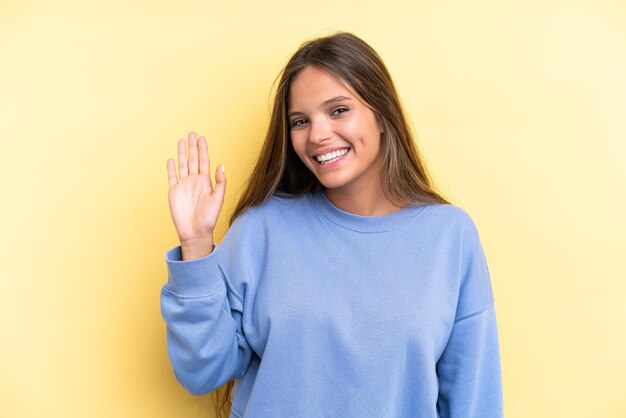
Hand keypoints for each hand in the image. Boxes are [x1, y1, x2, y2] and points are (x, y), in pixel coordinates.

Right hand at [166, 131, 225, 258]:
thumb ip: (220, 182)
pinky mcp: (174, 192)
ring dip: (182, 153)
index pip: (203, 161)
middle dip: (192, 147)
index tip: (202, 138)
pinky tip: (172, 159)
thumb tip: (221, 165)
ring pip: (182, 165)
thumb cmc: (209, 218)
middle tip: (192, 133)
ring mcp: (183, 186)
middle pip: (192, 160)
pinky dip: (171, 168)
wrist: (195, 232)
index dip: (203, 150)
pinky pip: (172, 177)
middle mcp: (194, 181)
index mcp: (205, 182)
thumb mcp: (218, 199)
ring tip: (181, 141)